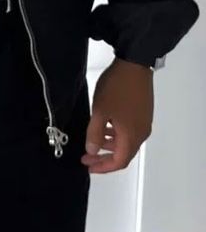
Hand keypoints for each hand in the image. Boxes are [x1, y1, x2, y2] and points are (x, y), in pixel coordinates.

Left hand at [81, 57, 153, 173]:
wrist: (135, 64)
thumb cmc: (116, 88)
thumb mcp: (100, 111)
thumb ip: (95, 133)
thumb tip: (92, 150)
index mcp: (132, 136)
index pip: (119, 161)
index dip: (103, 167)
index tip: (88, 165)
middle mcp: (142, 133)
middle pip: (124, 153)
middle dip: (105, 157)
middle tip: (87, 156)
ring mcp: (144, 122)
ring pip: (127, 142)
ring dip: (110, 145)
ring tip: (94, 142)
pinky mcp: (144, 112)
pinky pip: (130, 131)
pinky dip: (117, 134)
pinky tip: (106, 126)